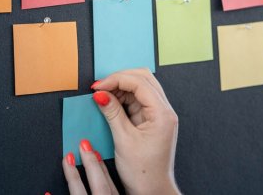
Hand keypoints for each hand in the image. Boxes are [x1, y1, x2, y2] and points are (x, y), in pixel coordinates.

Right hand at [62, 68, 180, 194]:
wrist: (153, 190)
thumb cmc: (143, 171)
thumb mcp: (123, 140)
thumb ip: (112, 113)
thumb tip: (101, 94)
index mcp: (162, 114)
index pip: (140, 83)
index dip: (116, 79)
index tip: (97, 86)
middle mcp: (165, 111)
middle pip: (144, 79)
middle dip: (120, 79)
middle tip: (99, 88)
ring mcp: (160, 114)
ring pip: (141, 87)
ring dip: (121, 88)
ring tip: (102, 95)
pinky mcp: (153, 120)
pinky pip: (139, 100)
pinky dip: (124, 98)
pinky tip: (110, 102)